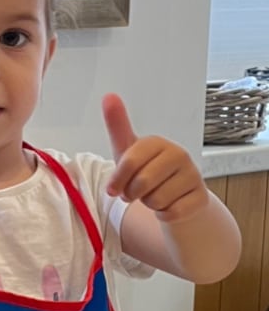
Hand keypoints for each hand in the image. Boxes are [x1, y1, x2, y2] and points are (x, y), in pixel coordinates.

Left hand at [103, 93, 206, 223]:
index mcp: (157, 143)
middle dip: (132, 195)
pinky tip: (169, 205)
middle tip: (135, 193)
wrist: (176, 197)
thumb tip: (108, 95)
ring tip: (154, 196)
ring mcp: (193, 175)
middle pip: (142, 184)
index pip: (129, 161)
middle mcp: (178, 154)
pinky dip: (163, 214)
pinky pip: (171, 213)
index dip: (117, 180)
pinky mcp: (201, 197)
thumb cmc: (146, 172)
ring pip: (156, 200)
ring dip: (149, 204)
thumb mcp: (127, 151)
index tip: (113, 188)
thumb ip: (117, 126)